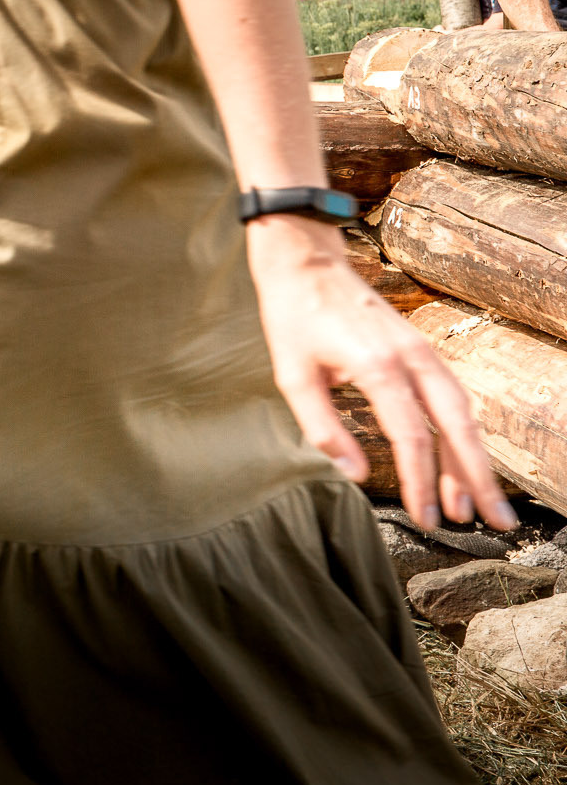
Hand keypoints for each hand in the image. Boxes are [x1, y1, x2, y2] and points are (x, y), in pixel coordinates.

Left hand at [248, 216, 513, 529]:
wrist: (306, 262)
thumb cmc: (294, 317)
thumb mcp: (292, 375)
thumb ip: (323, 427)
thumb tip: (353, 474)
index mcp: (378, 365)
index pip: (411, 436)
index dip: (420, 481)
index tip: (426, 518)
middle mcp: (411, 358)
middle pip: (457, 426)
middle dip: (476, 478)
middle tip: (491, 522)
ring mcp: (423, 351)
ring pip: (463, 413)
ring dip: (474, 459)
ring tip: (481, 505)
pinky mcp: (423, 349)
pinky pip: (454, 396)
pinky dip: (463, 432)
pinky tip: (463, 459)